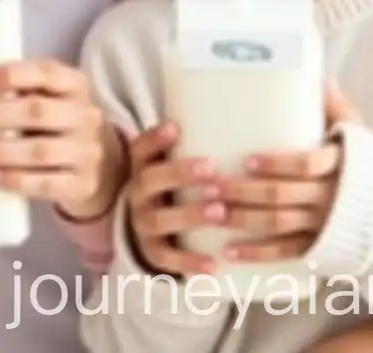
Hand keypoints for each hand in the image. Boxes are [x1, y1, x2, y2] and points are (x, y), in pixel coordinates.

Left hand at [0, 59, 120, 218]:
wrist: (100, 168)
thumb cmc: (59, 125)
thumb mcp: (51, 100)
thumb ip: (23, 92)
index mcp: (76, 85)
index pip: (45, 72)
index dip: (8, 76)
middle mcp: (86, 115)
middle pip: (37, 112)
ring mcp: (87, 152)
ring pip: (39, 150)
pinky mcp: (82, 185)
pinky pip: (45, 184)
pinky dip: (13, 180)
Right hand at [124, 121, 223, 277]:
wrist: (146, 227)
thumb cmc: (172, 184)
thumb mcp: (171, 161)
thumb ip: (193, 141)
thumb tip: (235, 110)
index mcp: (142, 166)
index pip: (140, 148)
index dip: (155, 138)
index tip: (176, 128)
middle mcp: (137, 194)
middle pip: (149, 181)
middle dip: (179, 174)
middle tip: (211, 169)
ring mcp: (142, 224)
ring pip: (158, 220)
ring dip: (189, 214)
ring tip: (220, 211)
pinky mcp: (153, 252)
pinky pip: (167, 259)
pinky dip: (189, 262)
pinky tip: (214, 264)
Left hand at [219, 82, 359, 262]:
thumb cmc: (366, 165)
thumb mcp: (358, 135)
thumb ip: (338, 108)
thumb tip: (321, 76)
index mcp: (338, 165)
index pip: (306, 165)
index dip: (277, 164)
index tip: (247, 160)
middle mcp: (330, 197)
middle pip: (282, 196)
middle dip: (243, 192)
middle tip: (212, 185)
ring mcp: (323, 225)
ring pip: (279, 224)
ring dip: (243, 220)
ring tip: (212, 213)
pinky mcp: (318, 247)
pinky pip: (285, 252)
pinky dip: (256, 254)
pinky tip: (229, 251)